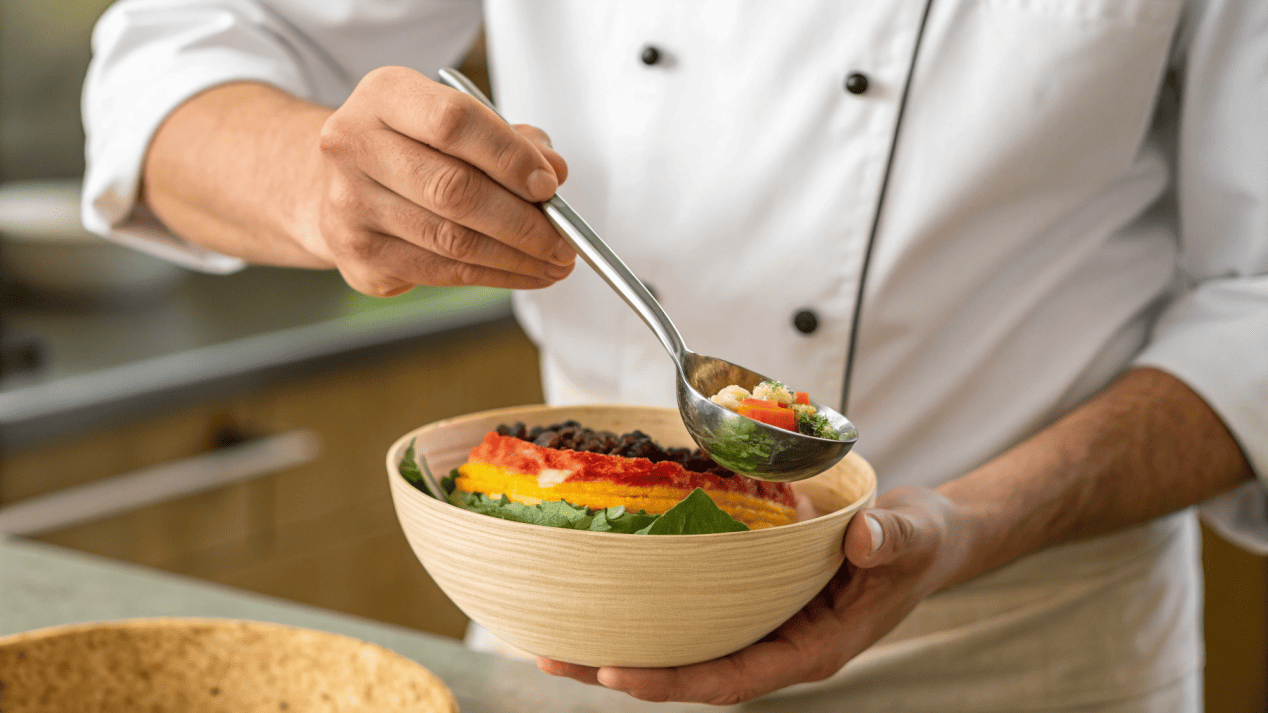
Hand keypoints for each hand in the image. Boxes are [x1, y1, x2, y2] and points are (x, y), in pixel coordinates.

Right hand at [307, 66, 574, 295]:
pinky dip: (491, 276)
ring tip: (553, 262)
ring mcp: (350, 204)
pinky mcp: (358, 254)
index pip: (454, 122)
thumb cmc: (406, 147)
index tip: (548, 185)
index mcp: (384, 96)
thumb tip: (554, 171)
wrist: (331, 181)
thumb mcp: (451, 120)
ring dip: (515, 258)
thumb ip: (508, 139)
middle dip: (522, 222)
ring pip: (451, 240)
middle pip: (454, 190)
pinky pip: (440, 272)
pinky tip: (522, 273)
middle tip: (563, 240)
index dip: (510, 157)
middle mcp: (355, 146)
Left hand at [537, 486, 966, 704]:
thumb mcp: (913, 536)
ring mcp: (762, 624)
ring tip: (554, 634)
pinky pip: (695, 613)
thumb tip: (863, 539)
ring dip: (623, 643)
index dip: (673, 681)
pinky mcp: (752, 598)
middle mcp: (778, 645)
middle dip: (621, 670)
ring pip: (685, 647)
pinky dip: (651, 609)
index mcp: (811, 649)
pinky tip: (608, 593)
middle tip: (550, 653)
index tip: (614, 670)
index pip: (731, 679)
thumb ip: (892, 539)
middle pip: (690, 673)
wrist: (923, 537)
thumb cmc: (919, 543)